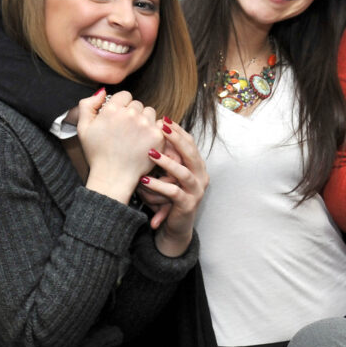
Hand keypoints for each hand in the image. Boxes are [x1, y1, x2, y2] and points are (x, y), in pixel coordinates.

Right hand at [77, 90, 164, 202]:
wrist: (113, 176)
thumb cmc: (97, 154)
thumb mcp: (83, 128)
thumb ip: (88, 105)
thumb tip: (102, 91)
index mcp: (112, 109)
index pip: (125, 95)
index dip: (121, 106)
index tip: (118, 119)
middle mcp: (130, 114)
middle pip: (138, 104)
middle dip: (133, 114)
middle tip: (126, 131)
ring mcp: (146, 124)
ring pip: (150, 112)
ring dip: (145, 120)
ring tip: (135, 136)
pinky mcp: (158, 136)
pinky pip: (160, 125)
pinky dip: (155, 131)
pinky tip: (145, 141)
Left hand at [137, 118, 207, 255]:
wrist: (174, 226)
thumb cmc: (166, 197)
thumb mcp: (165, 174)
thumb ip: (163, 157)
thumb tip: (148, 132)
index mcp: (197, 167)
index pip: (190, 144)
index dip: (178, 131)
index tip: (164, 120)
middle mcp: (201, 177)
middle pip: (191, 153)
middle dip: (176, 139)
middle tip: (161, 127)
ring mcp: (196, 191)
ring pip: (184, 173)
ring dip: (167, 162)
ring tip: (150, 153)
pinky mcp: (188, 205)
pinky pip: (174, 192)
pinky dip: (159, 185)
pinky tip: (145, 180)